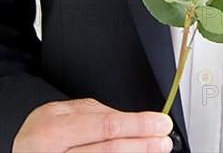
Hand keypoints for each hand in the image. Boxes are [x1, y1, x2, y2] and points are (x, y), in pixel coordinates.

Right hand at [12, 97, 173, 151]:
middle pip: (111, 151)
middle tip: (164, 139)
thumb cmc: (43, 130)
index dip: (139, 125)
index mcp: (57, 131)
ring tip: (156, 149)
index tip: (160, 123)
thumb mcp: (65, 112)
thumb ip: (97, 114)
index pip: (108, 127)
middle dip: (143, 144)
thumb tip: (132, 120)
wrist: (21, 150)